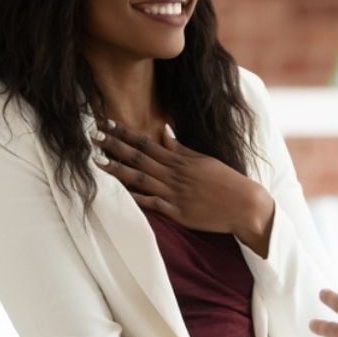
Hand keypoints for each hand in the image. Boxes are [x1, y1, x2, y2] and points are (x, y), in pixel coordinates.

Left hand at [93, 120, 274, 254]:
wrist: (244, 205)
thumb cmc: (225, 181)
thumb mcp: (202, 159)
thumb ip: (180, 148)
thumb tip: (163, 130)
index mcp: (180, 160)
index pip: (146, 143)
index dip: (124, 133)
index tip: (107, 123)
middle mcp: (174, 174)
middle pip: (138, 157)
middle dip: (114, 146)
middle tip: (93, 135)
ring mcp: (175, 194)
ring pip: (141, 179)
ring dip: (118, 170)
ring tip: (98, 161)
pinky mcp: (178, 213)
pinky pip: (152, 204)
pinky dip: (136, 198)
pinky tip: (118, 193)